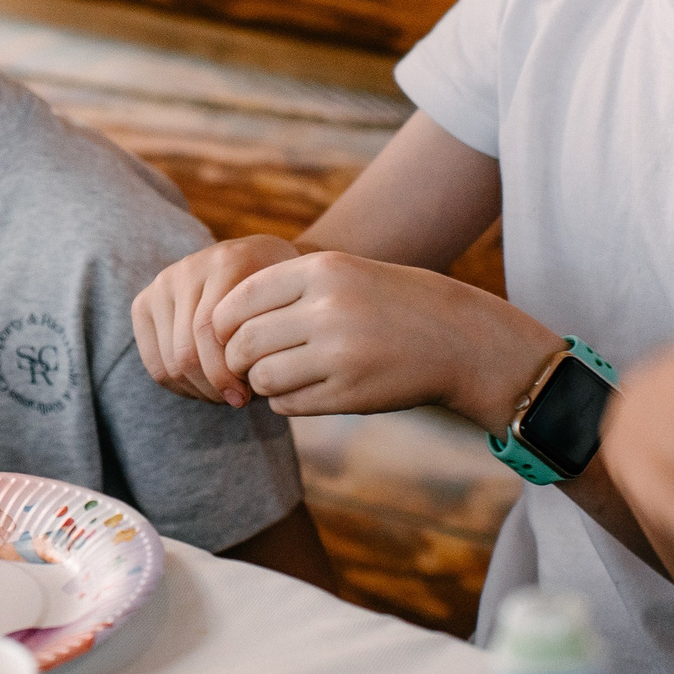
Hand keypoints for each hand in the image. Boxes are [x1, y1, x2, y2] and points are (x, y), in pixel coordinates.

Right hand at [132, 235, 297, 404]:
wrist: (259, 262)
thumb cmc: (280, 294)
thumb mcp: (290, 305)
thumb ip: (273, 334)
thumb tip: (251, 384)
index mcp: (228, 262)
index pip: (211, 331)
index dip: (227, 374)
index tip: (250, 395)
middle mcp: (190, 267)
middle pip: (186, 350)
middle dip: (212, 387)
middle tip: (236, 400)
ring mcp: (164, 283)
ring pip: (170, 361)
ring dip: (197, 389)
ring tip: (224, 394)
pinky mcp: (145, 303)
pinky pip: (153, 362)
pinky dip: (178, 386)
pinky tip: (202, 388)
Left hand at [213, 250, 560, 423]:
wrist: (459, 339)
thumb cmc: (387, 302)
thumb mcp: (339, 274)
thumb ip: (282, 289)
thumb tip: (215, 321)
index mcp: (321, 269)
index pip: (238, 299)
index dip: (225, 323)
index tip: (231, 333)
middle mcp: (328, 309)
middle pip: (244, 341)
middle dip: (236, 358)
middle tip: (244, 364)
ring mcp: (340, 354)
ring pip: (262, 376)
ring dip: (259, 382)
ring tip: (276, 376)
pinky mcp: (351, 393)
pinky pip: (289, 403)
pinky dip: (284, 401)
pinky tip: (303, 390)